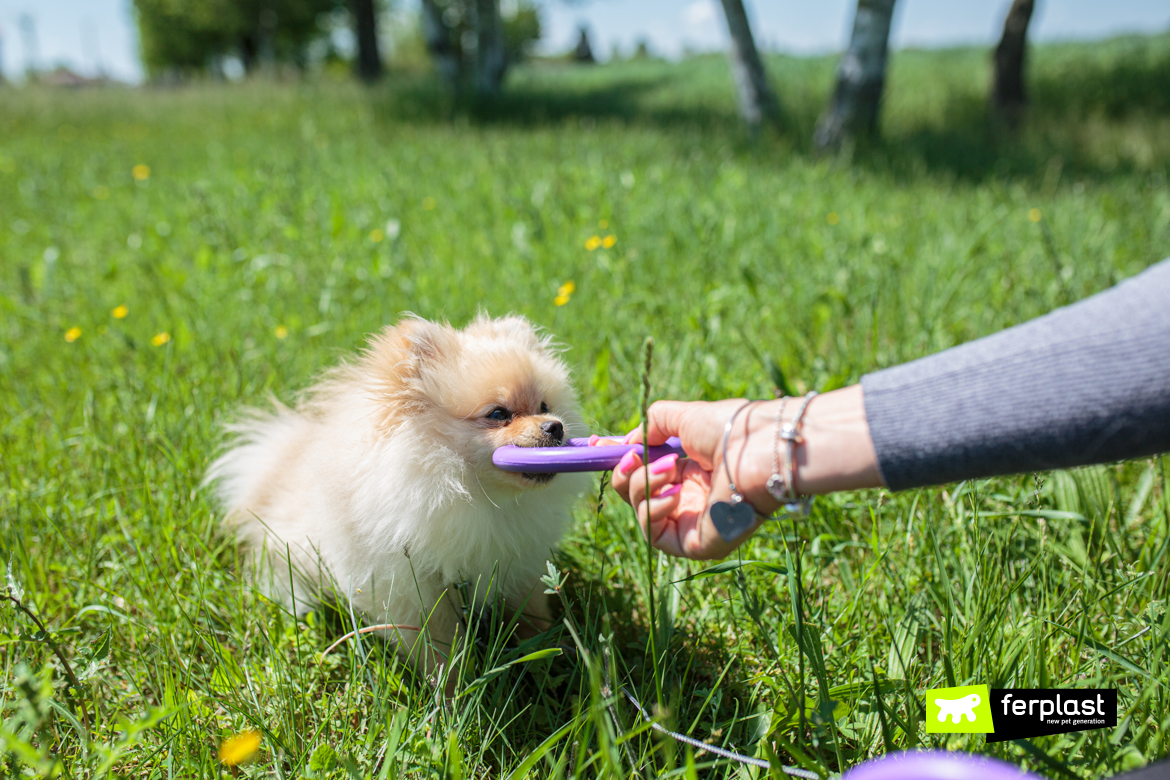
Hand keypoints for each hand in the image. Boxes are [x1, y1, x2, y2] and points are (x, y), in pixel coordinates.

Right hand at [602, 385, 883, 559]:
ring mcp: (692, 521)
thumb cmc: (733, 429)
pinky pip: (655, 535)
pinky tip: (675, 492)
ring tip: (670, 468)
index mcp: (689, 469)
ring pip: (641, 512)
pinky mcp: (696, 544)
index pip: (643, 471)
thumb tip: (631, 442)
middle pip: (634, 494)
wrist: (761, 449)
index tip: (596, 446)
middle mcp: (689, 496)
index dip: (617, 460)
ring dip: (643, 487)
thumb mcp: (685, 417)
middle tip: (633, 457)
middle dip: (624, 473)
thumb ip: (653, 424)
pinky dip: (655, 510)